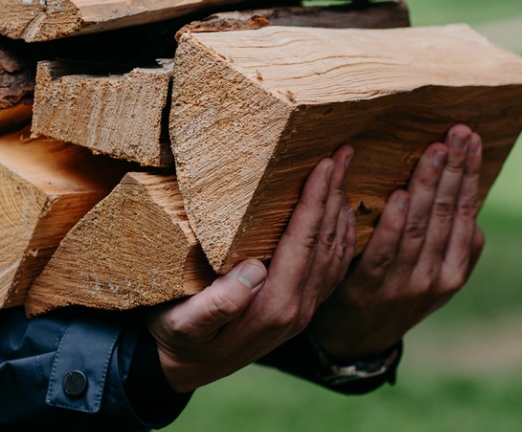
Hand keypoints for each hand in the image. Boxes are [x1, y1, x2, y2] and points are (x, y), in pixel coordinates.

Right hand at [148, 146, 357, 392]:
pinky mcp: (299, 309)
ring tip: (346, 170)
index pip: (304, 244)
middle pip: (327, 243)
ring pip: (336, 253)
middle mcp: (297, 310)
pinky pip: (333, 268)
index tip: (323, 163)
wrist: (182, 370)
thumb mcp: (183, 324)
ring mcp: (302, 311)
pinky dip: (343, 235)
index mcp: (273, 308)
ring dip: (342, 208)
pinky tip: (342, 213)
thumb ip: (218, 304)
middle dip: (335, 193)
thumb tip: (253, 270)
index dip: (315, 201)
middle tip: (344, 151)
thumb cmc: (176, 338)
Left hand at [308, 125, 486, 359]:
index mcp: (454, 271)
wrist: (355, 342)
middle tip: (458, 132)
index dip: (469, 175)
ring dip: (429, 186)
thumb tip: (475, 218)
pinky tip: (401, 195)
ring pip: (421, 227)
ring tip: (435, 150)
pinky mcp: (369, 290)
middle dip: (454, 169)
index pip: (466, 213)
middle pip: (448, 214)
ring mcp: (404, 286)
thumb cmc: (393, 295)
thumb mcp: (431, 277)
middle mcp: (436, 278)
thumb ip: (451, 249)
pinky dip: (394, 223)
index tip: (472, 139)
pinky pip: (384, 252)